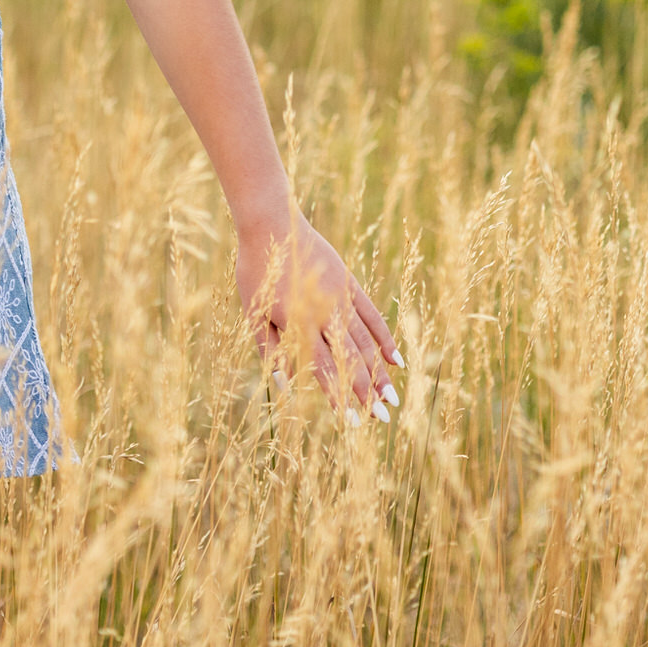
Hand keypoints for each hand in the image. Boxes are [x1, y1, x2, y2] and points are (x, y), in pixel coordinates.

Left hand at [236, 203, 400, 417]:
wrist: (271, 223)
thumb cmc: (257, 271)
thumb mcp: (252, 312)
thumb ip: (270, 350)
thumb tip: (286, 386)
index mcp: (298, 323)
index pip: (324, 369)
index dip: (339, 398)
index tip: (353, 423)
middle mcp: (324, 312)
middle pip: (351, 360)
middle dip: (367, 392)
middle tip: (382, 420)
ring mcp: (340, 296)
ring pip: (365, 341)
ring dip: (380, 373)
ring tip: (392, 398)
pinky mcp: (349, 282)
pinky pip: (372, 315)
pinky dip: (385, 338)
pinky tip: (395, 360)